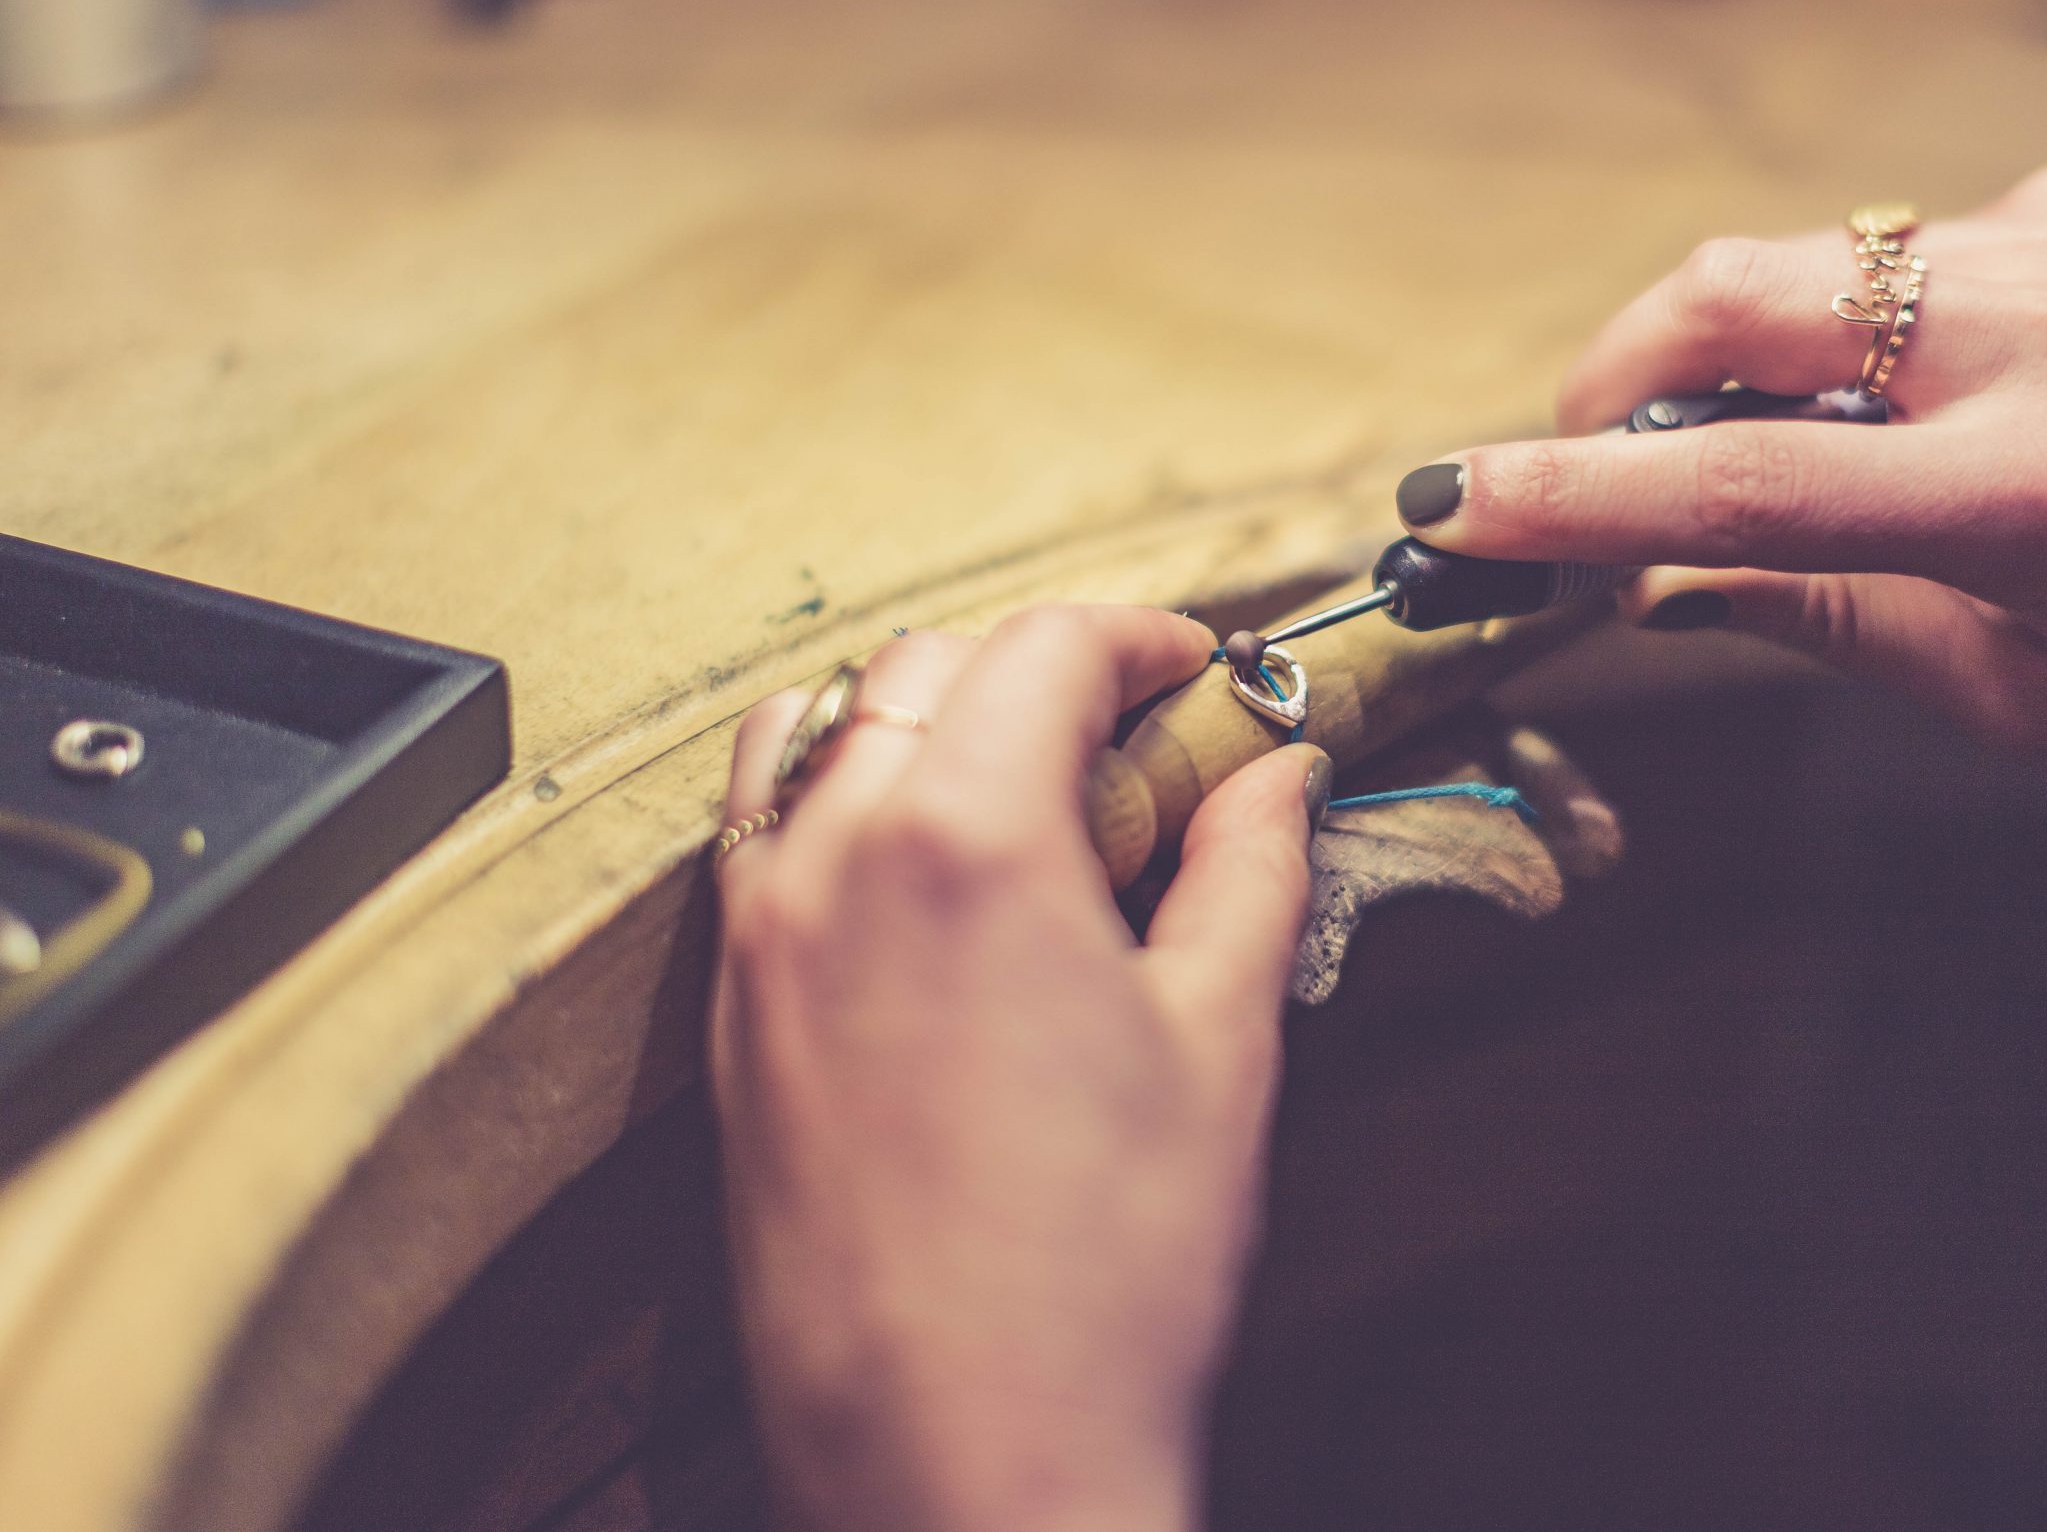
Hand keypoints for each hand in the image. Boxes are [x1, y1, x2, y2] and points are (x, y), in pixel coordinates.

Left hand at [711, 607, 1325, 1531]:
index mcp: (967, 841)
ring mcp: (759, 940)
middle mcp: (834, 861)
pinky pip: (759, 837)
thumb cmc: (1108, 1269)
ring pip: (817, 732)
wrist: (963, 1457)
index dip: (1140, 637)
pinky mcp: (729, 1020)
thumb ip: (1248, 869)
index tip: (1198, 675)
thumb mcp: (1222, 1044)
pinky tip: (923, 884)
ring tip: (1020, 794)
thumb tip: (1276, 775)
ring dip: (921, 717)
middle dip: (1040, 670)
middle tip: (1139, 743)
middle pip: (927, 668)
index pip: (1043, 648)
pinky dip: (836, 798)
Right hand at [1395, 163, 2046, 744]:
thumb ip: (1838, 625)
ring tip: (1790, 441)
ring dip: (1747, 353)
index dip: (1578, 497)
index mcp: (2037, 497)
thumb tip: (1671, 584)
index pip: (1748, 485)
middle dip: (1617, 368)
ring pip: (1802, 263)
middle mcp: (2043, 338)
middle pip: (1739, 297)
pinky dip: (1862, 328)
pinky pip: (1896, 253)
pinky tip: (1928, 391)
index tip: (1465, 504)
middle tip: (1588, 445)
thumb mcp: (2029, 696)